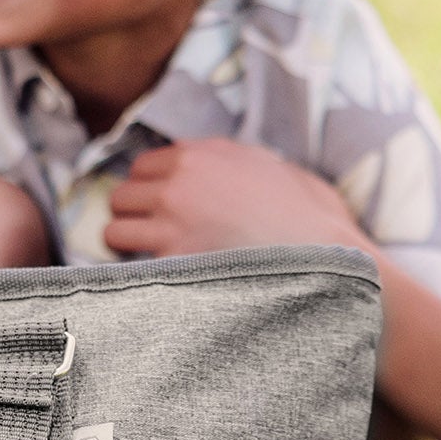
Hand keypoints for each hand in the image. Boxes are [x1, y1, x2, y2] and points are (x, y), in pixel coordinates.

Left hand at [101, 139, 373, 261]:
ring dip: (127, 244)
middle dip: (134, 215)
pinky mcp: (172, 260)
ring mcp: (172, 220)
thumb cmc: (316, 220)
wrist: (326, 260)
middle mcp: (180, 181)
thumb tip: (234, 172)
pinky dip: (138, 277)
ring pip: (114, 229)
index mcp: (204, 154)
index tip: (160, 207)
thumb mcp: (281, 171)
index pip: (144, 165)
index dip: (150, 188)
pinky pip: (130, 267)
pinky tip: (157, 285)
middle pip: (123, 194)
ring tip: (147, 260)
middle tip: (152, 235)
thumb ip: (243, 164)